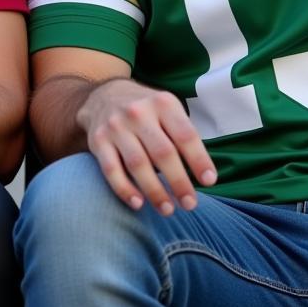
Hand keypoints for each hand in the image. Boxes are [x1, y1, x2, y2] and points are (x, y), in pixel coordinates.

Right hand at [77, 78, 216, 214]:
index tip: (209, 181)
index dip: (199, 160)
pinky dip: (124, 189)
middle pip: (162, 152)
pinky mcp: (98, 141)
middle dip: (178, 182)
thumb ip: (183, 135)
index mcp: (162, 103)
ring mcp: (116, 126)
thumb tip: (204, 174)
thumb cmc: (148, 111)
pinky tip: (138, 204)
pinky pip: (111, 170)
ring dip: (154, 191)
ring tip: (168, 210)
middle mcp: (138, 112)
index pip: (185, 135)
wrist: (105, 96)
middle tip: (190, 204)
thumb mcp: (168, 109)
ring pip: (137, 164)